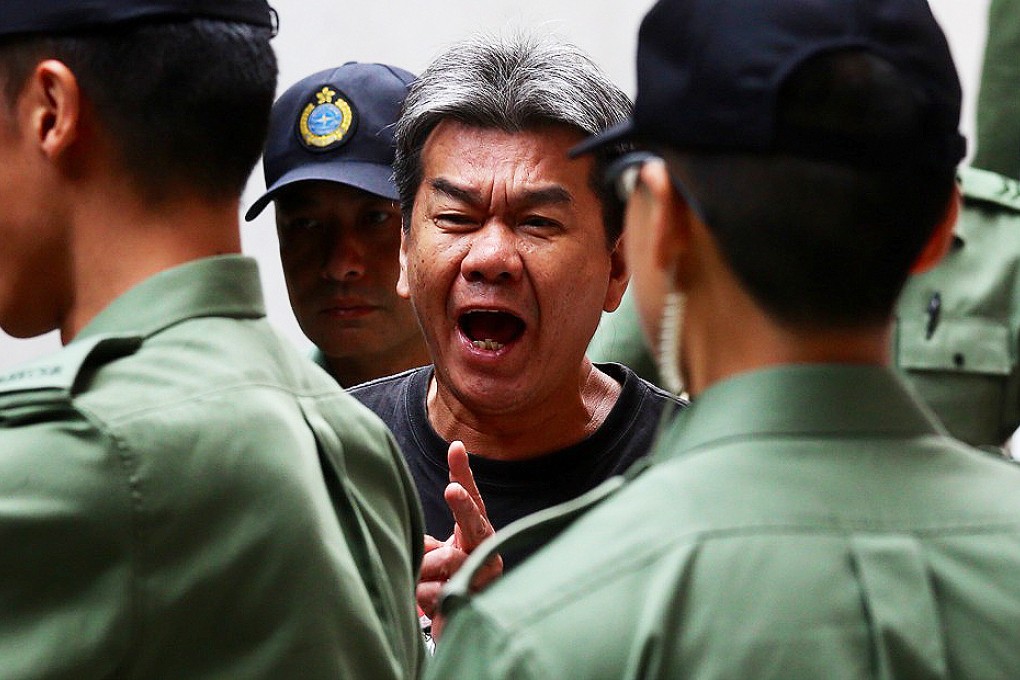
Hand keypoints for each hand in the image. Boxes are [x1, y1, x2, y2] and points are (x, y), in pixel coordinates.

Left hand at [416, 441, 503, 639]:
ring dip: (427, 570)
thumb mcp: (433, 557)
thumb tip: (418, 539)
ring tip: (428, 583)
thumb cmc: (442, 585)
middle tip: (452, 491)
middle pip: (474, 522)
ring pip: (449, 558)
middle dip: (463, 506)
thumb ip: (428, 544)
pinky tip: (431, 603)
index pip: (470, 499)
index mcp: (475, 533)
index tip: (456, 448)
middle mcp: (486, 550)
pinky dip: (426, 595)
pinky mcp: (476, 598)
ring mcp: (485, 575)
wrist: (454, 628)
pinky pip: (440, 588)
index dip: (463, 473)